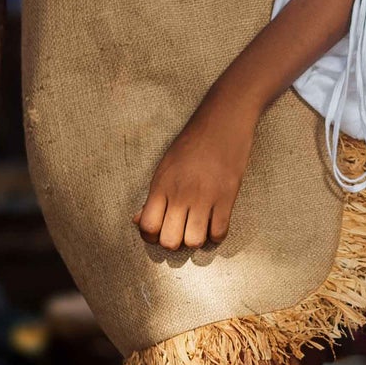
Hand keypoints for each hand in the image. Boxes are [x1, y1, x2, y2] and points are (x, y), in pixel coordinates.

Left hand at [135, 87, 259, 251]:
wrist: (221, 123)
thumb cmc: (191, 144)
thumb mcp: (164, 167)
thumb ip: (153, 196)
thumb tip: (138, 221)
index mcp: (161, 186)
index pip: (148, 227)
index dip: (151, 236)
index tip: (159, 230)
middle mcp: (181, 194)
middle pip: (169, 241)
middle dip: (174, 242)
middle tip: (180, 231)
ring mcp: (205, 197)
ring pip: (194, 242)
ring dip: (196, 239)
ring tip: (198, 227)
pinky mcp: (227, 197)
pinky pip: (219, 233)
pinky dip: (216, 235)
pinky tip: (214, 223)